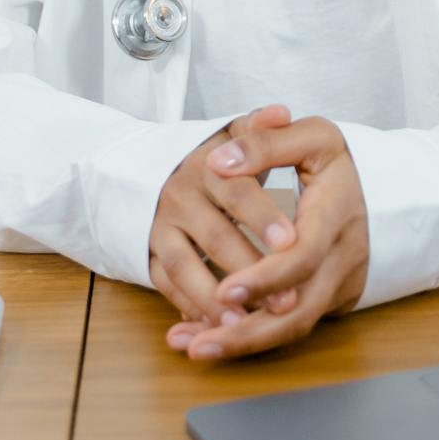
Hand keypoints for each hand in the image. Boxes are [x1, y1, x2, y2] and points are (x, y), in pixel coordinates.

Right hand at [149, 104, 302, 327]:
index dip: (262, 215)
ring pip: (184, 266)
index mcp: (206, 165)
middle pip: (214, 236)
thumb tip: (281, 112)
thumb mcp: (233, 134)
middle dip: (250, 269)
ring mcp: (160, 227)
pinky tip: (214, 327)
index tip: (290, 241)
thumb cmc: (214, 157)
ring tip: (245, 323)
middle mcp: (180, 196)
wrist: (153, 168)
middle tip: (285, 300)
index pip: (236, 190)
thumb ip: (259, 129)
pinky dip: (187, 306)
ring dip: (213, 298)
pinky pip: (165, 284)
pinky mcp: (149, 253)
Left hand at [165, 116, 368, 362]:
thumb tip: (220, 161)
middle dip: (247, 332)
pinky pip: (291, 325)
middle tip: (198, 344)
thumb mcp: (313, 137)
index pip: (303, 256)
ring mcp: (338, 286)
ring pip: (293, 327)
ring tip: (195, 350)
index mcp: (336, 215)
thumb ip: (266, 143)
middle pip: (298, 311)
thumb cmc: (343, 163)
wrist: (392, 192)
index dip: (265, 277)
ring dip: (243, 343)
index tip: (224, 289)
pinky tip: (212, 339)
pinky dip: (252, 336)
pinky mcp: (330, 300)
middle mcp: (341, 260)